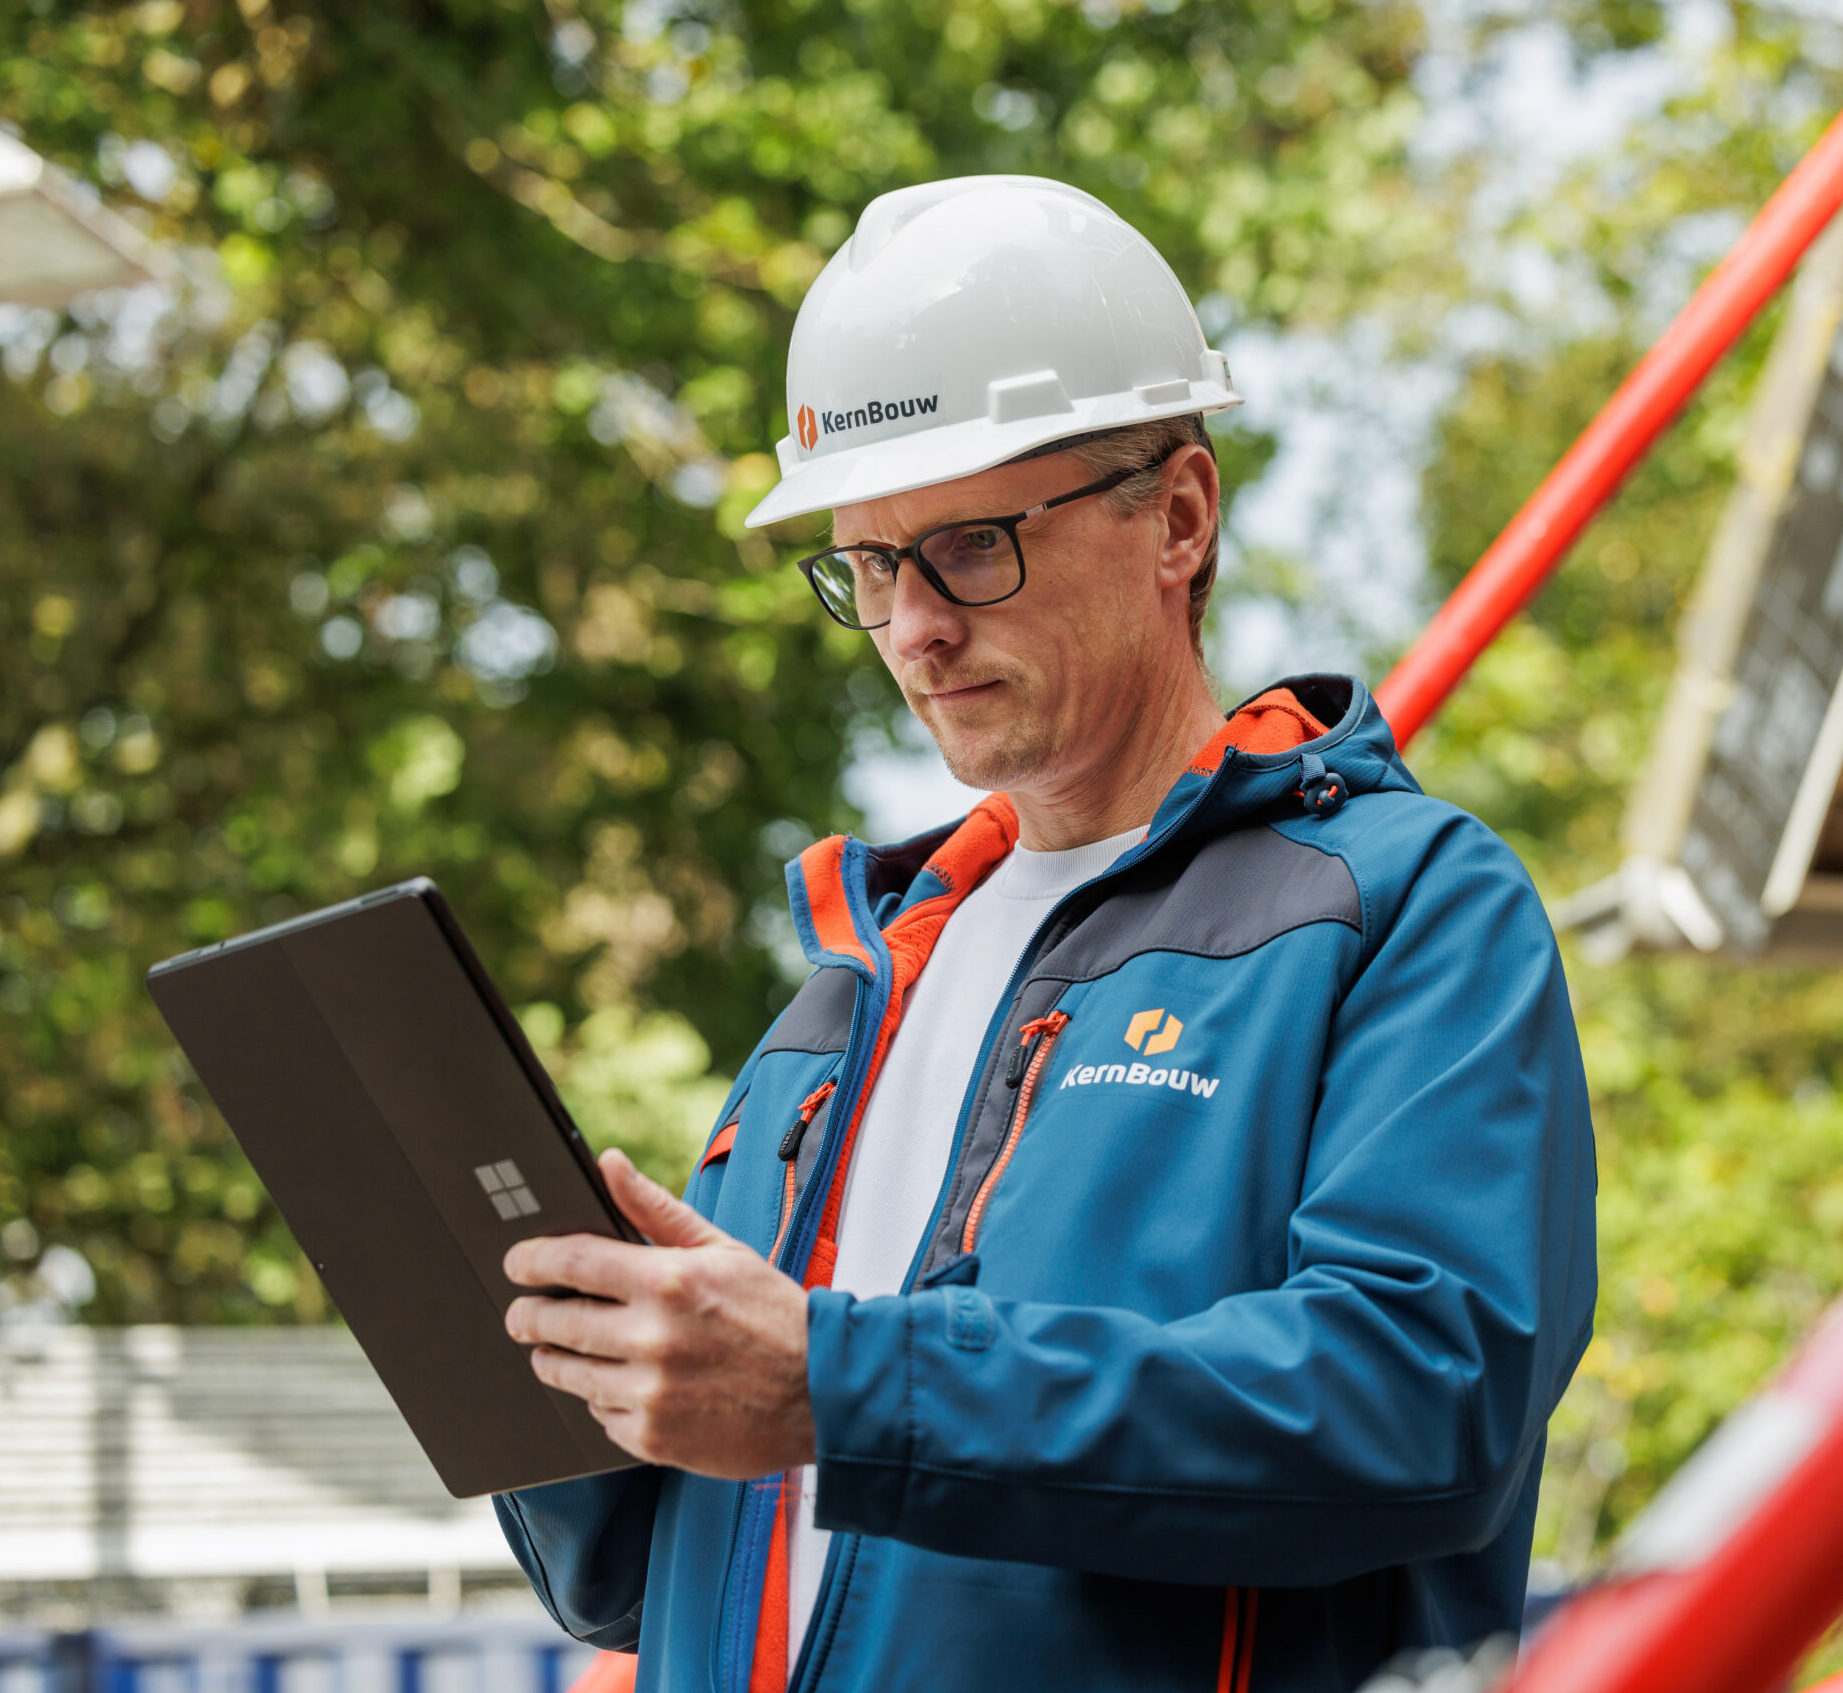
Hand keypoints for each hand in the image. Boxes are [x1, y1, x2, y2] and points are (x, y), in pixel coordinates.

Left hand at [502, 1148, 815, 1479]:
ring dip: (554, 1359)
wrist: (820, 1391)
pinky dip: (602, 1398)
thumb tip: (609, 1163)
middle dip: (528, 1315)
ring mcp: (651, 1392)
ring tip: (558, 1349)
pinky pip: (599, 1414)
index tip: (516, 1263)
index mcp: (669, 1280)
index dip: (532, 1260)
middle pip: (555, 1322)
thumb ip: (655, 1209)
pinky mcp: (653, 1438)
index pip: (573, 1261)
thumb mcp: (720, 1249)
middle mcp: (654, 1337)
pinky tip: (621, 1384)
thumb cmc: (771, 1312)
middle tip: (523, 1314)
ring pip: (568, 1374)